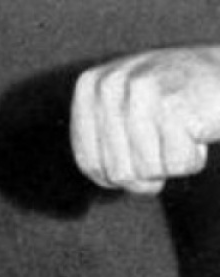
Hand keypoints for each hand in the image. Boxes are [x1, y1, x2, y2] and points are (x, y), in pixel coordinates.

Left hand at [71, 46, 219, 193]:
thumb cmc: (176, 105)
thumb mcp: (126, 119)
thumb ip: (103, 148)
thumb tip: (112, 180)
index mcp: (91, 86)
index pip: (89, 164)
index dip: (120, 177)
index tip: (143, 154)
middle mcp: (110, 84)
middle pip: (118, 172)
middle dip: (150, 171)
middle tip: (169, 140)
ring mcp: (141, 91)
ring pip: (148, 170)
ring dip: (174, 161)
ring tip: (184, 129)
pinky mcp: (174, 104)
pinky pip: (177, 164)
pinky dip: (194, 158)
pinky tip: (199, 128)